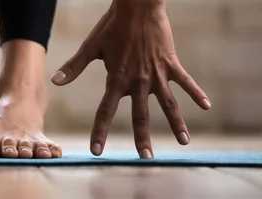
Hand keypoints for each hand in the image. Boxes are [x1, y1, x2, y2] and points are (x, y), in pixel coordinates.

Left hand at [50, 0, 210, 157]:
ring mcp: (156, 73)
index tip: (97, 151)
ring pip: (168, 104)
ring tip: (184, 142)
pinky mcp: (170, 63)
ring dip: (176, 123)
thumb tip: (55, 81)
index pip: (105, 111)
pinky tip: (206, 106)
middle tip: (145, 157)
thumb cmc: (111, 26)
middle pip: (140, 115)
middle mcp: (137, 81)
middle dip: (142, 138)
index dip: (100, 132)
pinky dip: (195, 93)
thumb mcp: (90, 47)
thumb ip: (74, 66)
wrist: (137, 6)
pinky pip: (185, 81)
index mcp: (116, 79)